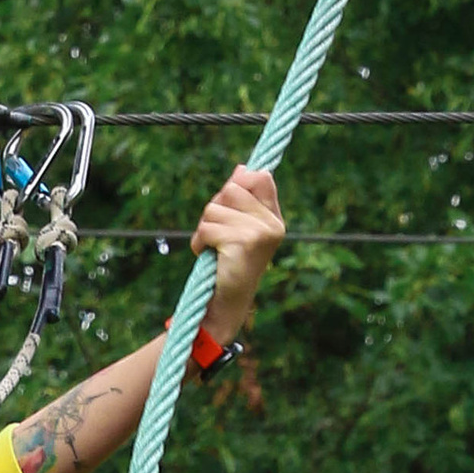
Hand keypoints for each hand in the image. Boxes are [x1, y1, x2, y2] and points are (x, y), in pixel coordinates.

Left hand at [192, 161, 285, 346]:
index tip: (227, 204)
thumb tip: (242, 168)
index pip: (260, 177)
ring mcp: (260, 233)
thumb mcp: (237, 229)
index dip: (238, 183)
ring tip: (212, 248)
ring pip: (214, 207)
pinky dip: (199, 241)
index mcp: (274, 219)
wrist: (225, 304)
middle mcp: (273, 225)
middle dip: (214, 209)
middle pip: (232, 188)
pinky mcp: (244, 243)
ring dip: (203, 228)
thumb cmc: (228, 265)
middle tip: (216, 235)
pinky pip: (208, 227)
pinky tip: (206, 255)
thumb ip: (240, 201)